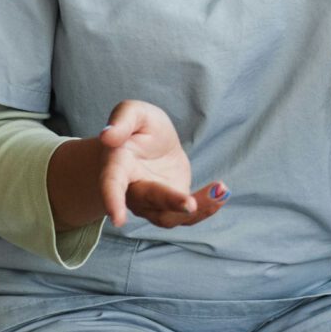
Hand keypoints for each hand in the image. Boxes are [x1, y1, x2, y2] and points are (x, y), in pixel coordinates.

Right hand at [97, 99, 226, 229]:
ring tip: (220, 191)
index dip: (112, 200)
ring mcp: (151, 204)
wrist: (150, 144)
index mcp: (117, 166)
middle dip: (169, 203)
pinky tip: (222, 194)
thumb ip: (122, 120)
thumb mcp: (134, 112)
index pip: (111, 184)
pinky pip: (187, 216)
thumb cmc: (138, 127)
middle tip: (189, 204)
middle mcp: (132, 191)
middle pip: (148, 201)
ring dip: (196, 209)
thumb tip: (108, 137)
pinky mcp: (172, 207)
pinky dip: (206, 208)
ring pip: (169, 216)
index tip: (117, 219)